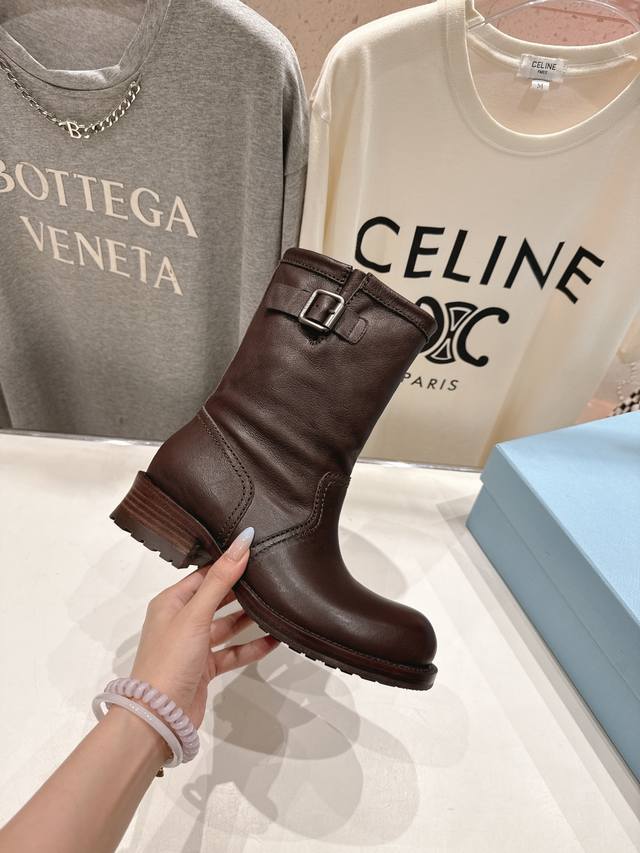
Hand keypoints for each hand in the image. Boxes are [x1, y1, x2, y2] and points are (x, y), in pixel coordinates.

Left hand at [129, 526, 277, 728]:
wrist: (159, 716)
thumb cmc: (171, 658)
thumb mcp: (195, 614)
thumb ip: (221, 579)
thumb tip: (243, 541)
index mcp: (170, 602)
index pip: (204, 575)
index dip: (228, 563)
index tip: (256, 550)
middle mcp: (181, 621)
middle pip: (217, 598)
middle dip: (242, 589)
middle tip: (272, 574)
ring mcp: (193, 646)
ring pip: (227, 625)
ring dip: (249, 618)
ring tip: (278, 604)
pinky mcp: (205, 668)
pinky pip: (232, 652)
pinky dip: (251, 646)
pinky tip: (274, 639)